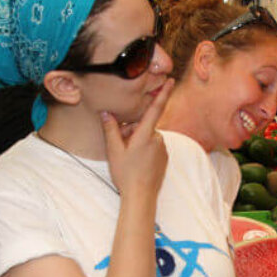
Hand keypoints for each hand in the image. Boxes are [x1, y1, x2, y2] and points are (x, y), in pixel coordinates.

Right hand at [102, 79, 172, 201]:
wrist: (141, 196)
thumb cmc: (126, 174)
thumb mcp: (114, 151)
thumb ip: (110, 129)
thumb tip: (106, 112)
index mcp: (145, 135)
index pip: (155, 109)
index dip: (163, 93)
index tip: (170, 80)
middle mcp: (157, 139)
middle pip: (144, 125)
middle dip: (132, 130)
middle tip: (120, 146)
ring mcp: (163, 149)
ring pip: (148, 136)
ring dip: (137, 140)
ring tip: (128, 157)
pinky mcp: (164, 158)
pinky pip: (153, 146)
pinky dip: (144, 149)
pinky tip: (137, 162)